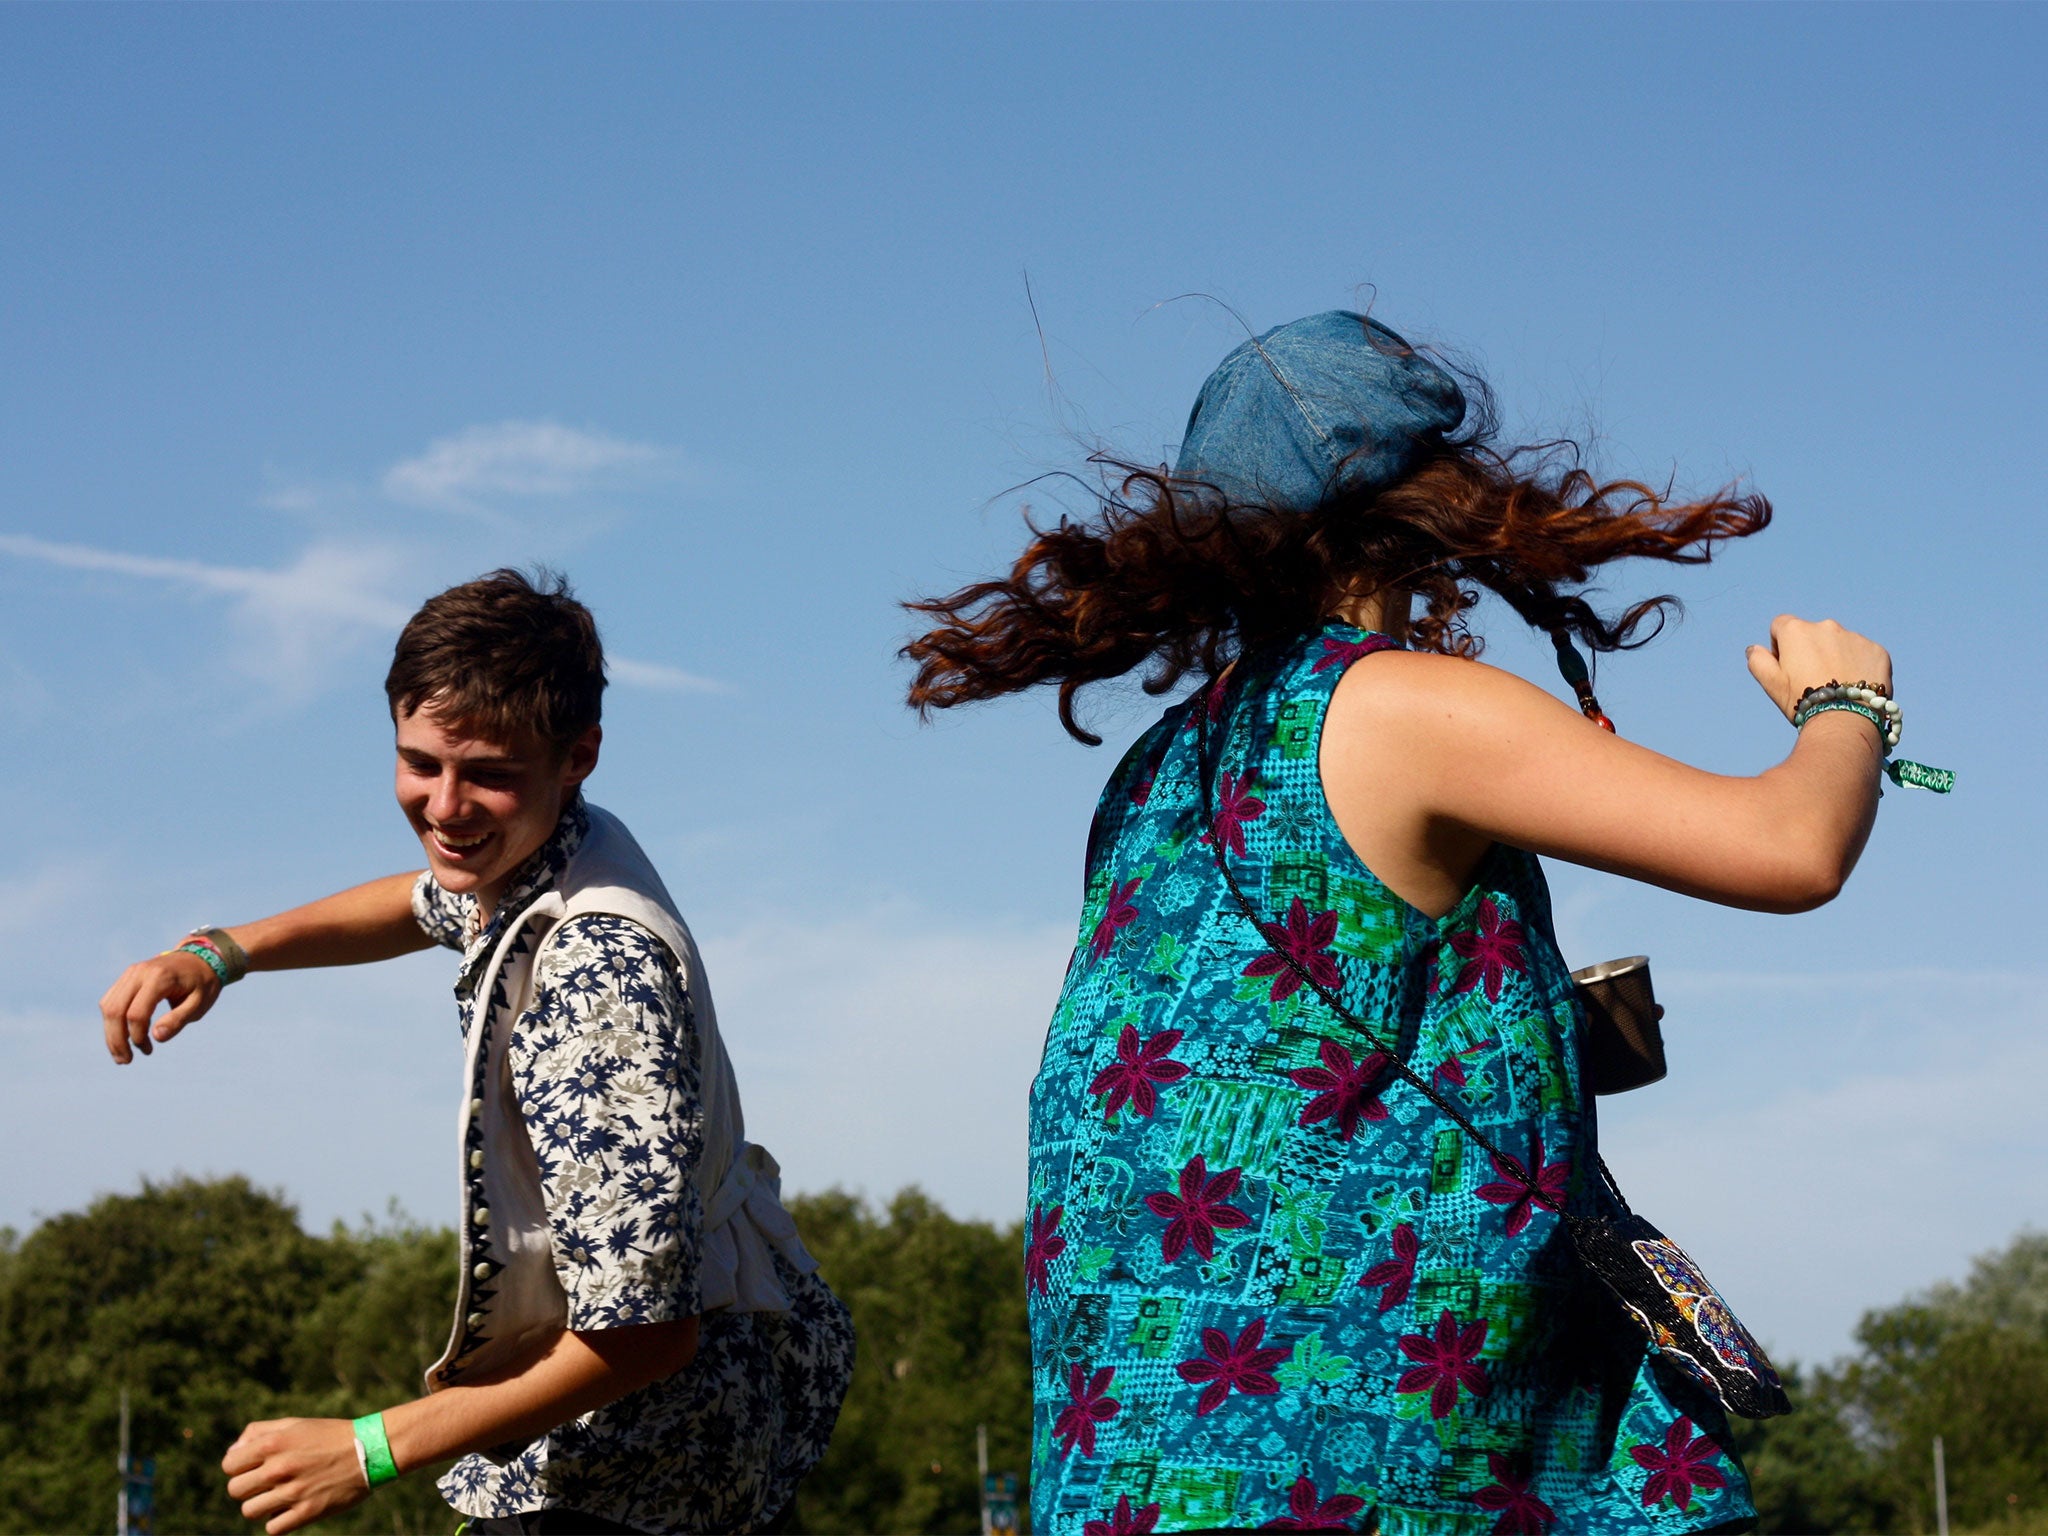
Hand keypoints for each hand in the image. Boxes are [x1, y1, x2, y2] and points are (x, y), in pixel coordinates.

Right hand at [98, 949, 220, 1062]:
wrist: (200, 959)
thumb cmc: (202, 984)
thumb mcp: (199, 1004)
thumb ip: (178, 1020)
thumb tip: (156, 1038)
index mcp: (160, 978)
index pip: (136, 1013)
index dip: (137, 1036)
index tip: (148, 1050)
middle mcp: (140, 973)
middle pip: (115, 1010)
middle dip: (116, 1040)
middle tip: (126, 1061)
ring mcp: (130, 973)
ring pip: (108, 1006)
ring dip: (111, 1033)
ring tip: (122, 1055)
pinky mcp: (126, 977)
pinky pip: (110, 1001)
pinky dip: (112, 1021)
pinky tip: (122, 1038)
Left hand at [222, 1417, 371, 1533]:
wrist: (370, 1450)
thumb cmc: (328, 1436)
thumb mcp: (295, 1424)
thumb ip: (259, 1432)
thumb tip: (233, 1452)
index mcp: (274, 1444)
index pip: (229, 1466)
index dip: (238, 1467)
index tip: (253, 1467)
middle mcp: (279, 1468)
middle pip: (235, 1491)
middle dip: (247, 1488)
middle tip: (267, 1483)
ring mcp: (293, 1492)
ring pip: (250, 1511)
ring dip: (261, 1505)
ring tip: (279, 1496)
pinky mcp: (307, 1513)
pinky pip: (272, 1528)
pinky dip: (278, 1521)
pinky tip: (291, 1508)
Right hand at [1745, 615, 1892, 722]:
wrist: (1845, 718)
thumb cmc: (1803, 701)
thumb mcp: (1771, 683)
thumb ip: (1758, 661)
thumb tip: (1754, 648)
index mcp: (1796, 631)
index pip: (1781, 625)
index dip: (1780, 645)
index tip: (1788, 667)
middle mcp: (1826, 626)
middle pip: (1813, 634)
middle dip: (1811, 652)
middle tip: (1813, 681)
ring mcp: (1854, 637)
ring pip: (1839, 643)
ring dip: (1835, 658)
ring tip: (1836, 686)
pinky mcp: (1876, 650)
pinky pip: (1863, 653)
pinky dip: (1858, 666)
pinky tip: (1854, 686)